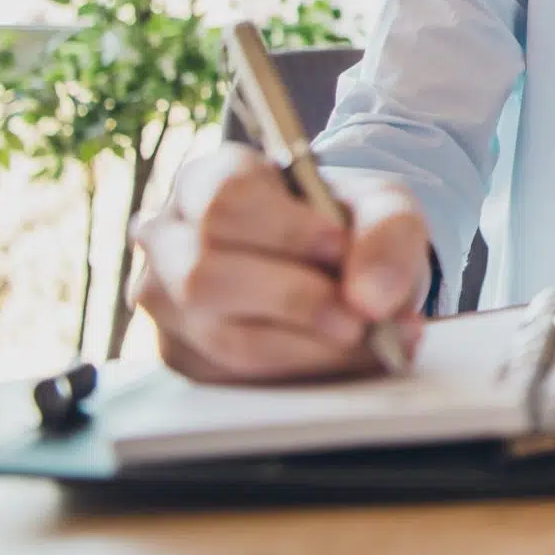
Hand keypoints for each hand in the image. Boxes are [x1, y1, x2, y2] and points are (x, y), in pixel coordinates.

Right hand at [131, 143, 430, 381]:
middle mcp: (169, 238)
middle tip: (359, 314)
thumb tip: (370, 299)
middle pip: (207, 274)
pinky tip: (348, 357)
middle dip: (295, 300)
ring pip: (220, 335)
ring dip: (306, 345)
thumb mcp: (382, 206)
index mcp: (205, 178)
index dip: (286, 230)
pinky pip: (234, 376)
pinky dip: (304, 371)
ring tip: (366, 336)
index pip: (224, 200)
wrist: (340, 265)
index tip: (340, 247)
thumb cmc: (345, 221)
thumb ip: (387, 234)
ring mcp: (167, 302)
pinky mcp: (184, 356)